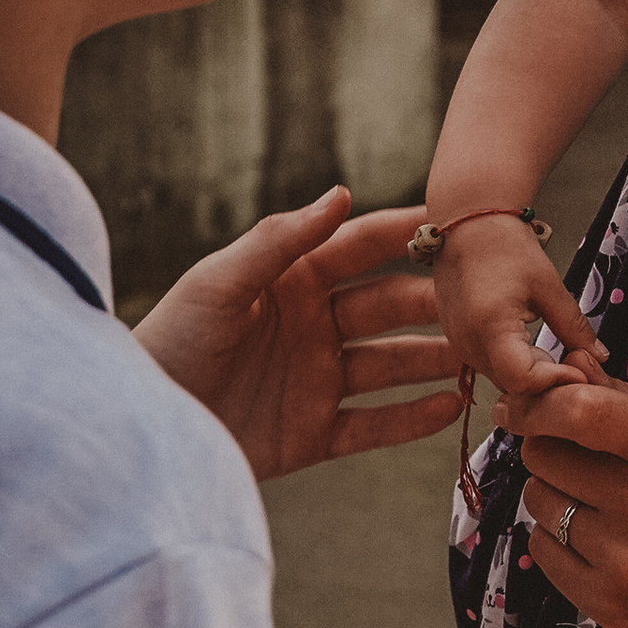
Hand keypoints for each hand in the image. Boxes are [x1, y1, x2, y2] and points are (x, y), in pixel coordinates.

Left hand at [134, 190, 462, 481]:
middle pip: (391, 307)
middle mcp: (313, 326)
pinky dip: (414, 419)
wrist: (135, 427)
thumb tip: (340, 193)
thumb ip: (279, 240)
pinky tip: (451, 409)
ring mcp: (317, 380)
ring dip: (438, 360)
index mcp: (292, 282)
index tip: (460, 222)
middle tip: (492, 302)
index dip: (409, 234)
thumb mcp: (218, 284)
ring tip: (484, 359)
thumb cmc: (168, 344)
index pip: (362, 248)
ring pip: (394, 363)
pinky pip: (374, 423)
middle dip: (440, 302)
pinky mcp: (312, 433)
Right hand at [434, 210, 599, 399]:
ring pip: (502, 380)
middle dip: (548, 382)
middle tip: (579, 366)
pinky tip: (535, 347)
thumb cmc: (506, 247)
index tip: (581, 369)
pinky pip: (491, 366)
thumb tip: (599, 357)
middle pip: (513, 386)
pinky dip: (515, 364)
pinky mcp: (458, 342)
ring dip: (532, 375)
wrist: (466, 225)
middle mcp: (468, 345)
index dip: (556, 381)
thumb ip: (574, 326)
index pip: (523, 380)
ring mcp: (459, 346)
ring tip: (559, 354)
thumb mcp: (548, 285)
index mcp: (491, 328)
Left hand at [514, 380, 627, 627]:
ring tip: (598, 499)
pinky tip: (597, 537)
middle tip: (577, 453)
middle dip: (550, 444)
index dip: (542, 403)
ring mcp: (627, 563)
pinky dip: (557, 536)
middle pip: (547, 455)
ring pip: (539, 502)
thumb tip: (570, 367)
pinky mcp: (606, 605)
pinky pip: (540, 549)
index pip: (583, 414)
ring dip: (555, 491)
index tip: (528, 402)